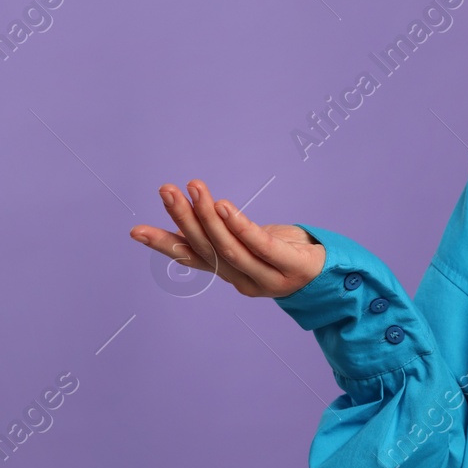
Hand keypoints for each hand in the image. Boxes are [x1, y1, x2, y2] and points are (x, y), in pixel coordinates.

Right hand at [128, 179, 324, 298]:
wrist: (332, 274)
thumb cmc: (285, 254)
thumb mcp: (248, 246)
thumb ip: (218, 240)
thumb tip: (179, 224)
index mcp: (229, 273)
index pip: (192, 257)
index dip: (163, 244)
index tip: (135, 231)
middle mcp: (243, 279)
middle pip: (207, 247)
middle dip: (183, 217)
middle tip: (166, 189)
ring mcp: (267, 277)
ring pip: (229, 246)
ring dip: (207, 216)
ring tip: (194, 188)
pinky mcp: (291, 266)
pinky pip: (259, 244)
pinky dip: (238, 225)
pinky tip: (223, 205)